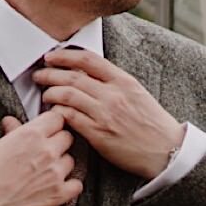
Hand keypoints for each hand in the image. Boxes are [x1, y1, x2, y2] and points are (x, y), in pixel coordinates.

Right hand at [0, 109, 83, 205]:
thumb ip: (13, 132)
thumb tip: (12, 121)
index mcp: (31, 134)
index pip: (57, 118)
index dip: (51, 125)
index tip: (47, 131)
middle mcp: (47, 150)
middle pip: (67, 137)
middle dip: (57, 143)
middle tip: (44, 153)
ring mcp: (55, 172)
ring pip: (71, 160)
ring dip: (61, 165)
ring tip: (45, 172)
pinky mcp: (59, 194)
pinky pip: (77, 184)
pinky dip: (69, 186)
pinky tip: (57, 187)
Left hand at [31, 49, 185, 179]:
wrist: (167, 150)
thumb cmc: (152, 123)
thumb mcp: (137, 93)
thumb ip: (114, 82)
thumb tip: (87, 74)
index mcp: (123, 81)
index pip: (88, 59)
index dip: (64, 55)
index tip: (51, 57)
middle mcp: (113, 95)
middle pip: (72, 77)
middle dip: (50, 74)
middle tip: (39, 75)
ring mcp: (105, 114)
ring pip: (67, 96)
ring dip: (50, 93)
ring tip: (44, 95)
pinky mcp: (99, 134)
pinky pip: (70, 118)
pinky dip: (58, 113)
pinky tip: (53, 113)